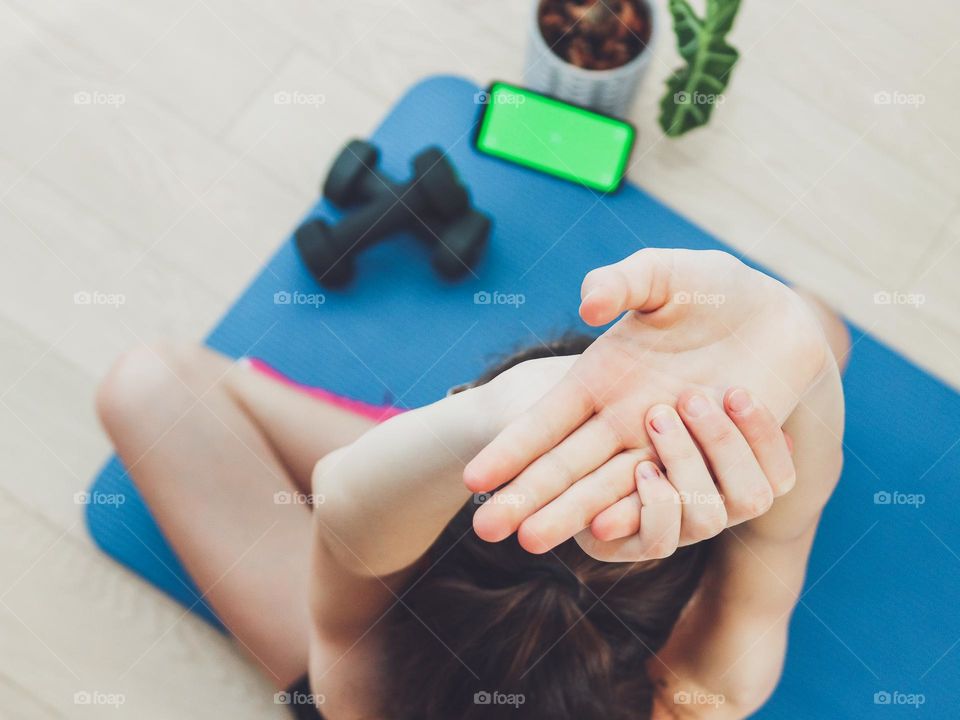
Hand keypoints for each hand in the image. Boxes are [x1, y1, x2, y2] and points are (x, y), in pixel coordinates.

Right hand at [465, 249, 828, 551]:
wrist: (778, 318)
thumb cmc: (715, 289)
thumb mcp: (666, 273)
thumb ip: (623, 282)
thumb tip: (588, 307)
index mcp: (601, 380)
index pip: (546, 422)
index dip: (511, 448)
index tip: (474, 476)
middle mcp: (625, 421)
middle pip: (566, 467)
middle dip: (526, 497)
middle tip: (487, 530)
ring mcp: (666, 445)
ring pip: (612, 489)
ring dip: (573, 513)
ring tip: (533, 539)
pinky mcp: (712, 460)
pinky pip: (678, 491)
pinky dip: (642, 509)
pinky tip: (606, 528)